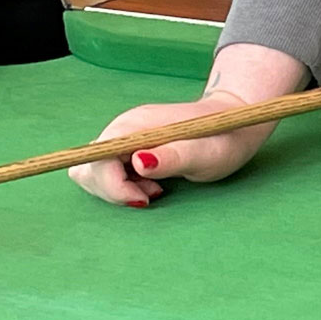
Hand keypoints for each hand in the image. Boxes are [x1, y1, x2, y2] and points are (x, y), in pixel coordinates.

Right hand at [68, 43, 308, 208]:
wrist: (232, 120)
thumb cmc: (223, 136)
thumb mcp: (205, 153)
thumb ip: (173, 158)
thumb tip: (138, 162)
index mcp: (135, 126)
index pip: (97, 158)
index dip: (111, 185)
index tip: (143, 199)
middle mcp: (123, 128)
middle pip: (88, 167)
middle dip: (112, 190)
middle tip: (151, 194)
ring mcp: (125, 137)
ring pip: (93, 171)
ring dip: (115, 189)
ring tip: (152, 190)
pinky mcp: (129, 146)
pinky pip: (107, 172)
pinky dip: (123, 186)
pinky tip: (152, 185)